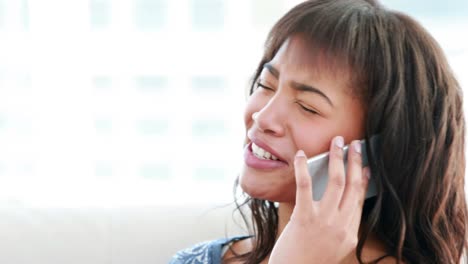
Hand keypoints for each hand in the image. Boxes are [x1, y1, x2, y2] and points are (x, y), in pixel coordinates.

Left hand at [269, 136, 369, 263]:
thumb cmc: (308, 261)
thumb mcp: (333, 247)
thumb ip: (339, 226)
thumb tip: (337, 198)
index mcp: (350, 233)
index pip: (360, 199)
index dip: (363, 179)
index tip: (366, 165)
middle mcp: (342, 226)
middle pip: (353, 186)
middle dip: (356, 161)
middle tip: (356, 143)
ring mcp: (324, 221)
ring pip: (337, 182)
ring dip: (337, 158)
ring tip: (337, 142)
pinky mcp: (304, 218)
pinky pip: (306, 186)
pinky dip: (304, 168)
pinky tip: (301, 155)